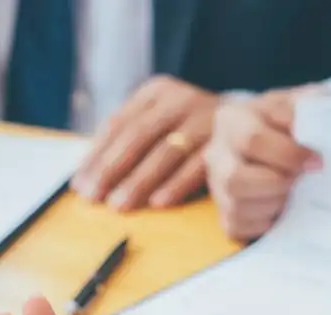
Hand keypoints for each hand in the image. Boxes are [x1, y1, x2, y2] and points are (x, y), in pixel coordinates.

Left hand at [72, 75, 217, 211]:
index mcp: (155, 92)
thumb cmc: (189, 131)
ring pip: (165, 151)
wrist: (251, 123)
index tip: (79, 185)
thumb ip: (125, 141)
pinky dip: (177, 185)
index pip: (118, 125)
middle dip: (112, 170)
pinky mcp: (224, 140)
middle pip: (138, 136)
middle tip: (94, 198)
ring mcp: (204, 117)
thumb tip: (83, 180)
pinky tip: (160, 203)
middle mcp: (179, 99)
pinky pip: (197, 165)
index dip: (96, 156)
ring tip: (119, 205)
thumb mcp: (158, 123)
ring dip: (140, 181)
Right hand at [206, 86, 323, 240]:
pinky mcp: (222, 214)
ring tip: (291, 192)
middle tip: (299, 180)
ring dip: (273, 204)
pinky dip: (265, 223)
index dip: (287, 154)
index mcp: (232, 119)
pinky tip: (280, 208)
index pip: (251, 139)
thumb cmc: (289, 121)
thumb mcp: (299, 102)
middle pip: (235, 179)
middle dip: (276, 184)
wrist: (273, 138)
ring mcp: (216, 186)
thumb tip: (319, 124)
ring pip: (237, 207)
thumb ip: (310, 106)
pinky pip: (238, 228)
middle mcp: (216, 153)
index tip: (316, 162)